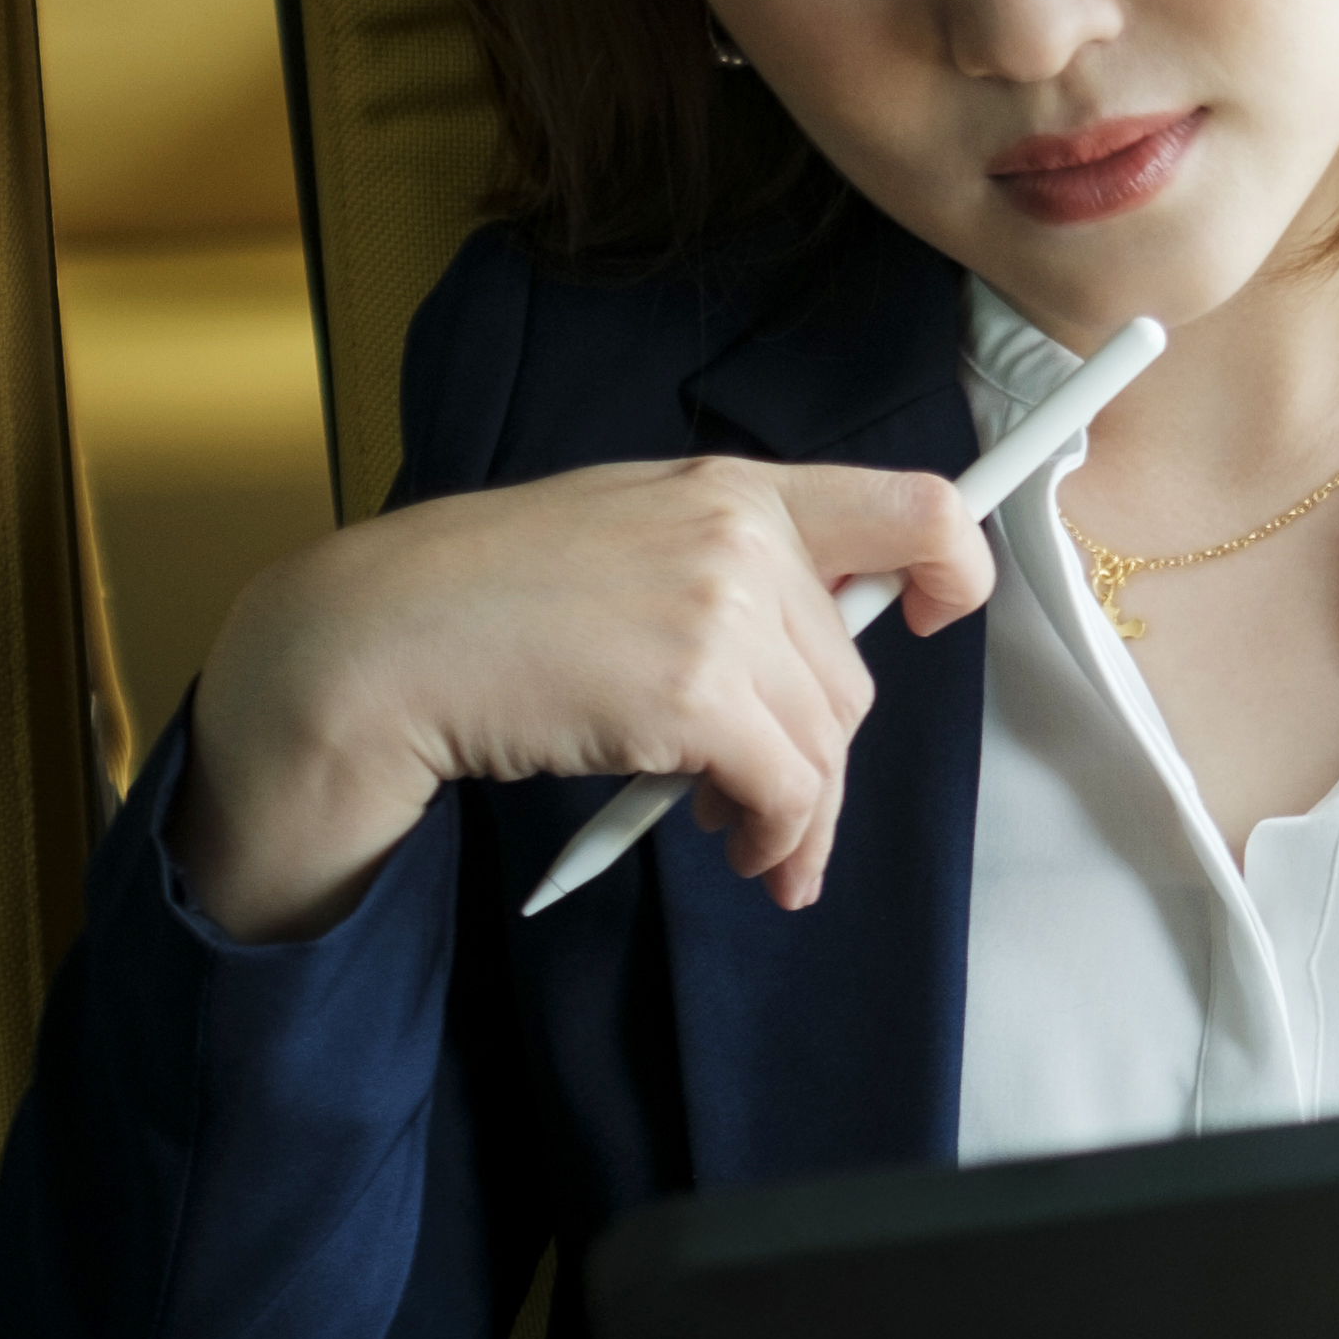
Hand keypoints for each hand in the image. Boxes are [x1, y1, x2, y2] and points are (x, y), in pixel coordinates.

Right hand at [176, 457, 996, 940]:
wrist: (383, 642)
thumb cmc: (489, 599)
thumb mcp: (627, 532)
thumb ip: (728, 564)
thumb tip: (817, 646)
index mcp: (733, 488)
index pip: (910, 506)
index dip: (955, 566)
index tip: (933, 617)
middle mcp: (742, 537)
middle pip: (851, 674)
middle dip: (821, 753)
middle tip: (772, 803)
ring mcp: (721, 612)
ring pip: (827, 743)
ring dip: (799, 812)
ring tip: (754, 843)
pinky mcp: (693, 694)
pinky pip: (788, 790)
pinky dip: (777, 836)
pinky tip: (741, 850)